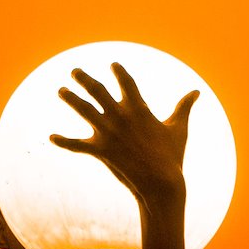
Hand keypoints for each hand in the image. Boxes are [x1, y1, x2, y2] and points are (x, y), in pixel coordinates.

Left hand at [50, 63, 197, 205]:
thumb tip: (197, 91)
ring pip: (84, 110)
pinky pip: (77, 145)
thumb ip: (184, 107)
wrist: (162, 183)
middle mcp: (121, 116)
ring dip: (71, 99)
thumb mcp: (179, 128)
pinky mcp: (101, 150)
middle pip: (98, 90)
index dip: (119, 72)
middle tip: (74, 71)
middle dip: (85, 79)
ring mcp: (108, 132)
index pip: (126, 82)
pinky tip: (51, 137)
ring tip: (61, 91)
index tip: (113, 65)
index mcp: (139, 108)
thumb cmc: (172, 156)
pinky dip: (64, 141)